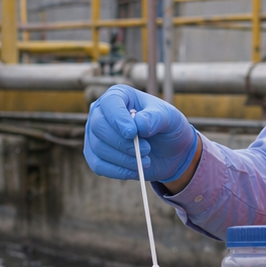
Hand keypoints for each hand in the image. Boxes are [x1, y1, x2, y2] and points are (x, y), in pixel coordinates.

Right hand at [84, 84, 199, 182]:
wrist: (169, 151)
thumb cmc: (167, 127)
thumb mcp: (169, 118)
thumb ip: (156, 118)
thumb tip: (139, 124)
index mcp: (119, 95)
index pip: (109, 103)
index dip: (118, 119)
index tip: (132, 133)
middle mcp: (102, 112)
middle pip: (98, 126)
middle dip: (122, 142)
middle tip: (146, 149)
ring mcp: (96, 135)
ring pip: (99, 147)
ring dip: (124, 158)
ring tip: (146, 160)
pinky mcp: (96, 155)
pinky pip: (98, 166)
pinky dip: (118, 171)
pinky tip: (136, 170)